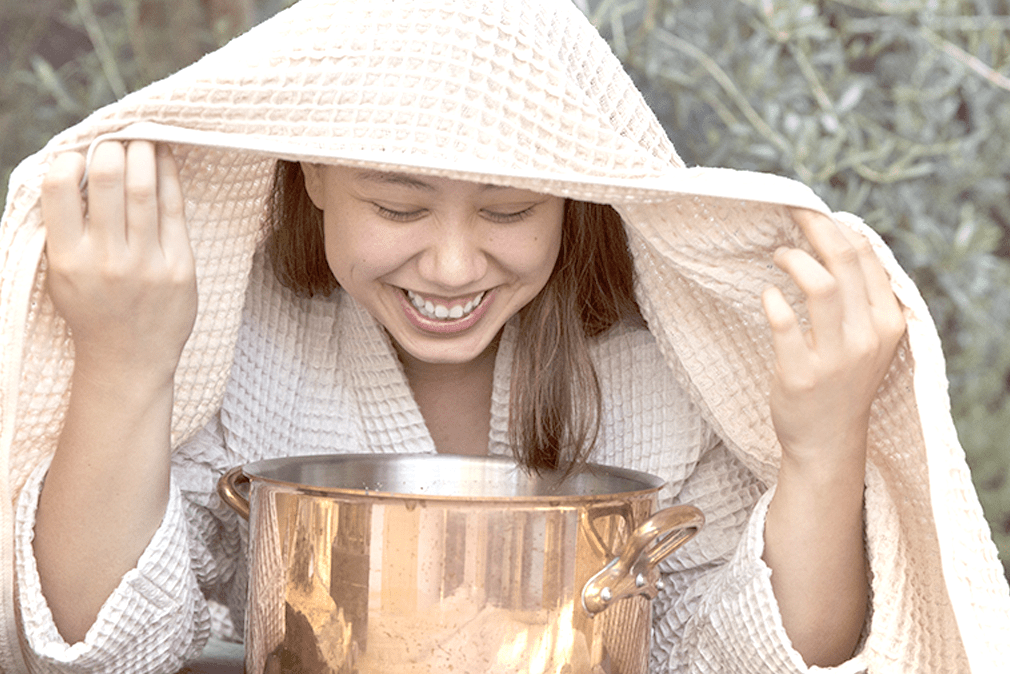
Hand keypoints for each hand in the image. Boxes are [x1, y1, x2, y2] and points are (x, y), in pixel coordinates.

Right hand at [42, 140, 196, 382]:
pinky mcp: (180, 267)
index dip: (69, 159)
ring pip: (145, 188)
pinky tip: (164, 160)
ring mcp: (147, 263)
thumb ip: (65, 229)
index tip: (79, 154)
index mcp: (68, 258)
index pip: (60, 188)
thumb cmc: (93, 310)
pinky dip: (168, 177)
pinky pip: (175, 210)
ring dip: (144, 153)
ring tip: (142, 139)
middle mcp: (107, 259)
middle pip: (110, 179)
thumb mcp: (62, 274)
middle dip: (113, 147)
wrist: (129, 360)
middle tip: (117, 139)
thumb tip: (74, 168)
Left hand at [761, 208, 905, 472]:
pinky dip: (772, 299)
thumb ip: (861, 298)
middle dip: (816, 227)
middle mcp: (866, 337)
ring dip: (795, 259)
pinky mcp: (799, 374)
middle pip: (844, 261)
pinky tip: (767, 293)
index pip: (867, 257)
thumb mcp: (867, 339)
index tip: (817, 214)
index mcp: (887, 322)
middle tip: (793, 213)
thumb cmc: (842, 381)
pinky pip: (784, 324)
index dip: (839, 227)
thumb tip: (839, 240)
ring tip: (778, 253)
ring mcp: (834, 357)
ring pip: (821, 286)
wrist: (828, 441)